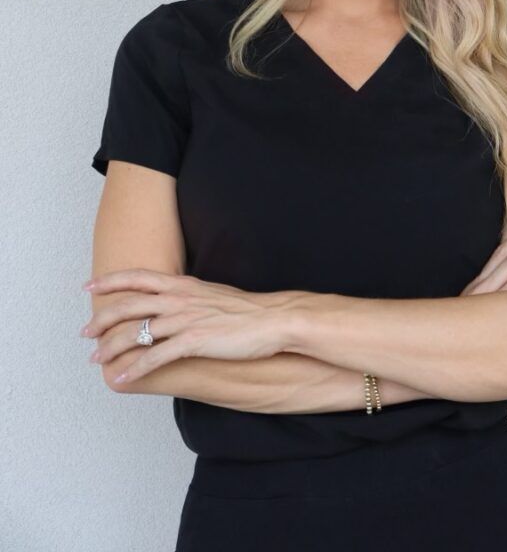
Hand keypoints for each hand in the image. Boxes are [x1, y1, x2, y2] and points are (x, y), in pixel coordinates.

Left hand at [80, 270, 294, 383]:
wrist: (273, 319)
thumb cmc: (246, 311)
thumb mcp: (211, 295)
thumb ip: (188, 297)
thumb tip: (172, 303)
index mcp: (183, 284)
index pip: (138, 277)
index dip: (111, 280)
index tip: (89, 285)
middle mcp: (180, 298)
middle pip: (129, 304)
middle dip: (101, 319)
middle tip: (84, 332)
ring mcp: (186, 319)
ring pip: (137, 332)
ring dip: (111, 347)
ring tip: (96, 360)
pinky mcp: (195, 341)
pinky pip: (156, 357)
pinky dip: (135, 369)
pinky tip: (122, 378)